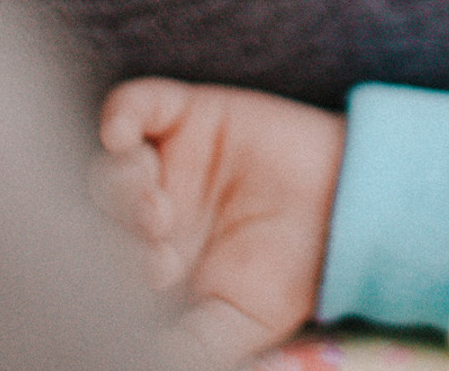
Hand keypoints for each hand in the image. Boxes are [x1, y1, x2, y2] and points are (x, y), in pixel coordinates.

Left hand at [94, 78, 344, 366]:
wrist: (347, 204)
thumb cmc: (292, 271)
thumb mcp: (233, 323)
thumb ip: (185, 346)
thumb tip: (137, 360)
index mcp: (155, 264)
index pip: (102, 265)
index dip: (108, 275)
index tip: (154, 282)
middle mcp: (153, 211)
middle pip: (101, 217)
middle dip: (114, 234)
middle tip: (156, 244)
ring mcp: (167, 161)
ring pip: (113, 168)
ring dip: (121, 187)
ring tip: (156, 206)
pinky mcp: (187, 114)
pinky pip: (135, 104)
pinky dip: (121, 116)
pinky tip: (122, 137)